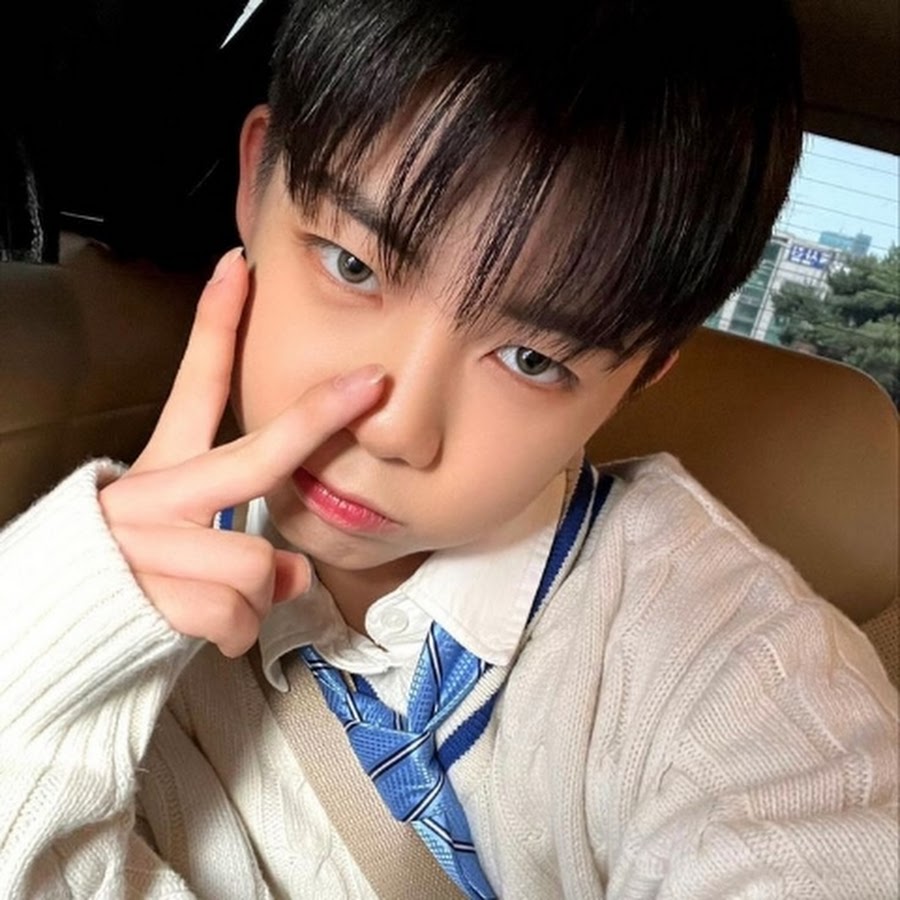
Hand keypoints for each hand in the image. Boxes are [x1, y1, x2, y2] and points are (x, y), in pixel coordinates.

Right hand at [99, 247, 384, 656]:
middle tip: (371, 384)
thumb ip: (242, 543)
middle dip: (317, 418)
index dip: (217, 324)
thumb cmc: (128, 578)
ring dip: (253, 599)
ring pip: (254, 563)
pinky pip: (236, 615)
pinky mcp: (147, 596)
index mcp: (158, 469)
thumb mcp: (182, 542)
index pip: (193, 387)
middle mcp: (150, 496)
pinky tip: (207, 631)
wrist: (49, 633)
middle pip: (254, 457)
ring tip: (222, 605)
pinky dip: (235, 633)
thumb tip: (293, 572)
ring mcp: (147, 543)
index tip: (242, 267)